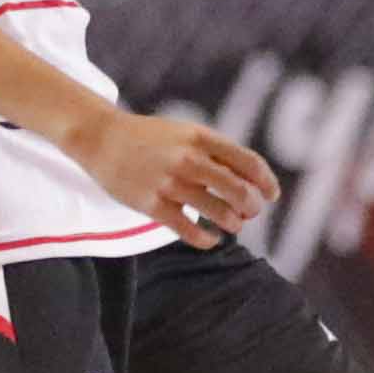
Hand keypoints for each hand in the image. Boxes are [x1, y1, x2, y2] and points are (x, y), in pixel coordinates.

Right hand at [71, 108, 280, 244]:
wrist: (102, 138)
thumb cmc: (150, 138)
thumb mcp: (186, 133)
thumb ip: (215, 152)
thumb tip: (250, 180)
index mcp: (200, 138)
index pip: (248, 162)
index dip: (266, 182)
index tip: (271, 195)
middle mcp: (188, 159)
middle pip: (238, 190)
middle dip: (252, 206)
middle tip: (251, 212)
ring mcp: (169, 183)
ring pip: (217, 212)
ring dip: (233, 223)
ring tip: (233, 224)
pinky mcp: (151, 204)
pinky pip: (187, 229)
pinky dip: (206, 239)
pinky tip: (210, 239)